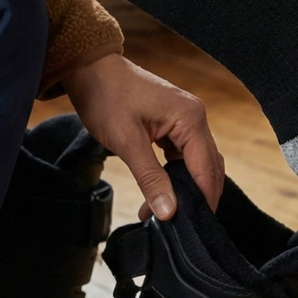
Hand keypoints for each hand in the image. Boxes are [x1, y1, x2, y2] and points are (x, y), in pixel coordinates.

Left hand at [61, 53, 223, 220]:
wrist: (90, 69)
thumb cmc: (106, 98)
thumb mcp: (126, 141)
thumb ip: (150, 178)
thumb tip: (169, 211)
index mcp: (190, 118)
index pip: (206, 169)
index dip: (202, 201)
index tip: (192, 229)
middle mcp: (195, 117)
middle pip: (207, 167)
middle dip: (195, 198)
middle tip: (179, 228)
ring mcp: (186, 119)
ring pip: (196, 163)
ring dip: (183, 189)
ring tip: (163, 214)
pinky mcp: (174, 122)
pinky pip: (183, 155)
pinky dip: (174, 175)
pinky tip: (159, 193)